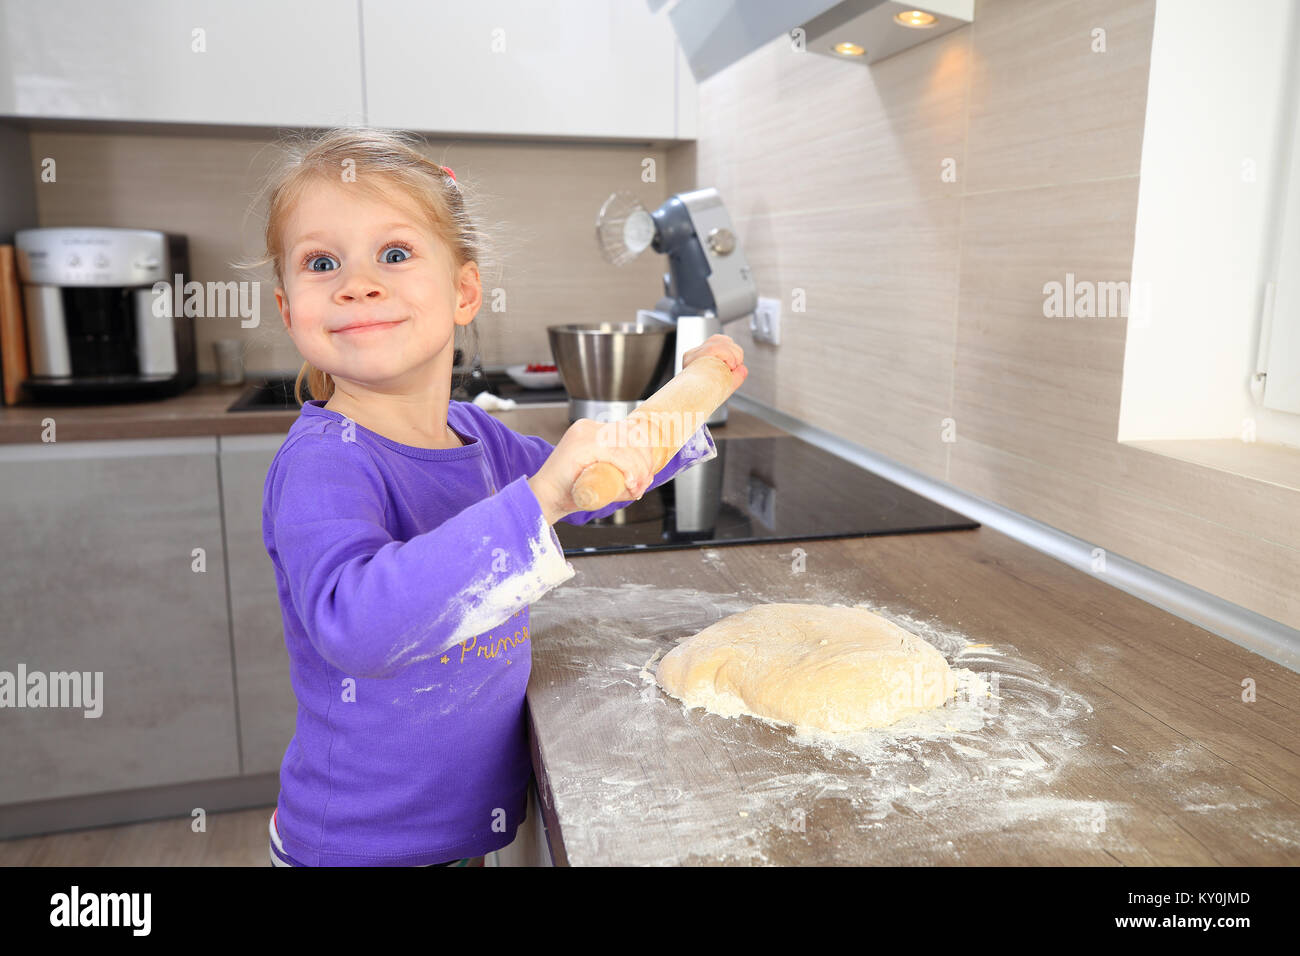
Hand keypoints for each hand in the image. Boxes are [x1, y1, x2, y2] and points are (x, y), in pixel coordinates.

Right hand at [527, 417, 656, 523]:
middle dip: (645, 460)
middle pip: (631, 435)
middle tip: (644, 483)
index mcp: (592, 429)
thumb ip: (619, 473)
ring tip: (637, 488)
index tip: (647, 474)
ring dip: (639, 468)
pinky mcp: (583, 444)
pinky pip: (617, 454)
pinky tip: (630, 483)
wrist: (545, 499)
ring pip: (627, 445)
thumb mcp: (601, 477)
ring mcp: (585, 433)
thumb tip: (647, 478)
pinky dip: (629, 469)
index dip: (644, 452)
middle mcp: (589, 426)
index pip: (629, 431)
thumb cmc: (570, 492)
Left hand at [682, 333, 746, 390]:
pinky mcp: (705, 350)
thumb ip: (735, 380)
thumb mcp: (722, 391)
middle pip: (718, 342)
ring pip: (720, 339)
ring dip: (734, 351)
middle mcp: (693, 354)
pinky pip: (720, 341)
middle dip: (734, 353)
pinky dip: (730, 348)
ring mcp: (698, 351)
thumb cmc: (705, 396)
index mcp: (692, 362)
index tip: (733, 368)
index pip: (712, 348)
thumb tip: (743, 368)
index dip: (729, 356)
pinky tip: (731, 360)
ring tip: (733, 366)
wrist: (695, 399)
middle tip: (735, 368)